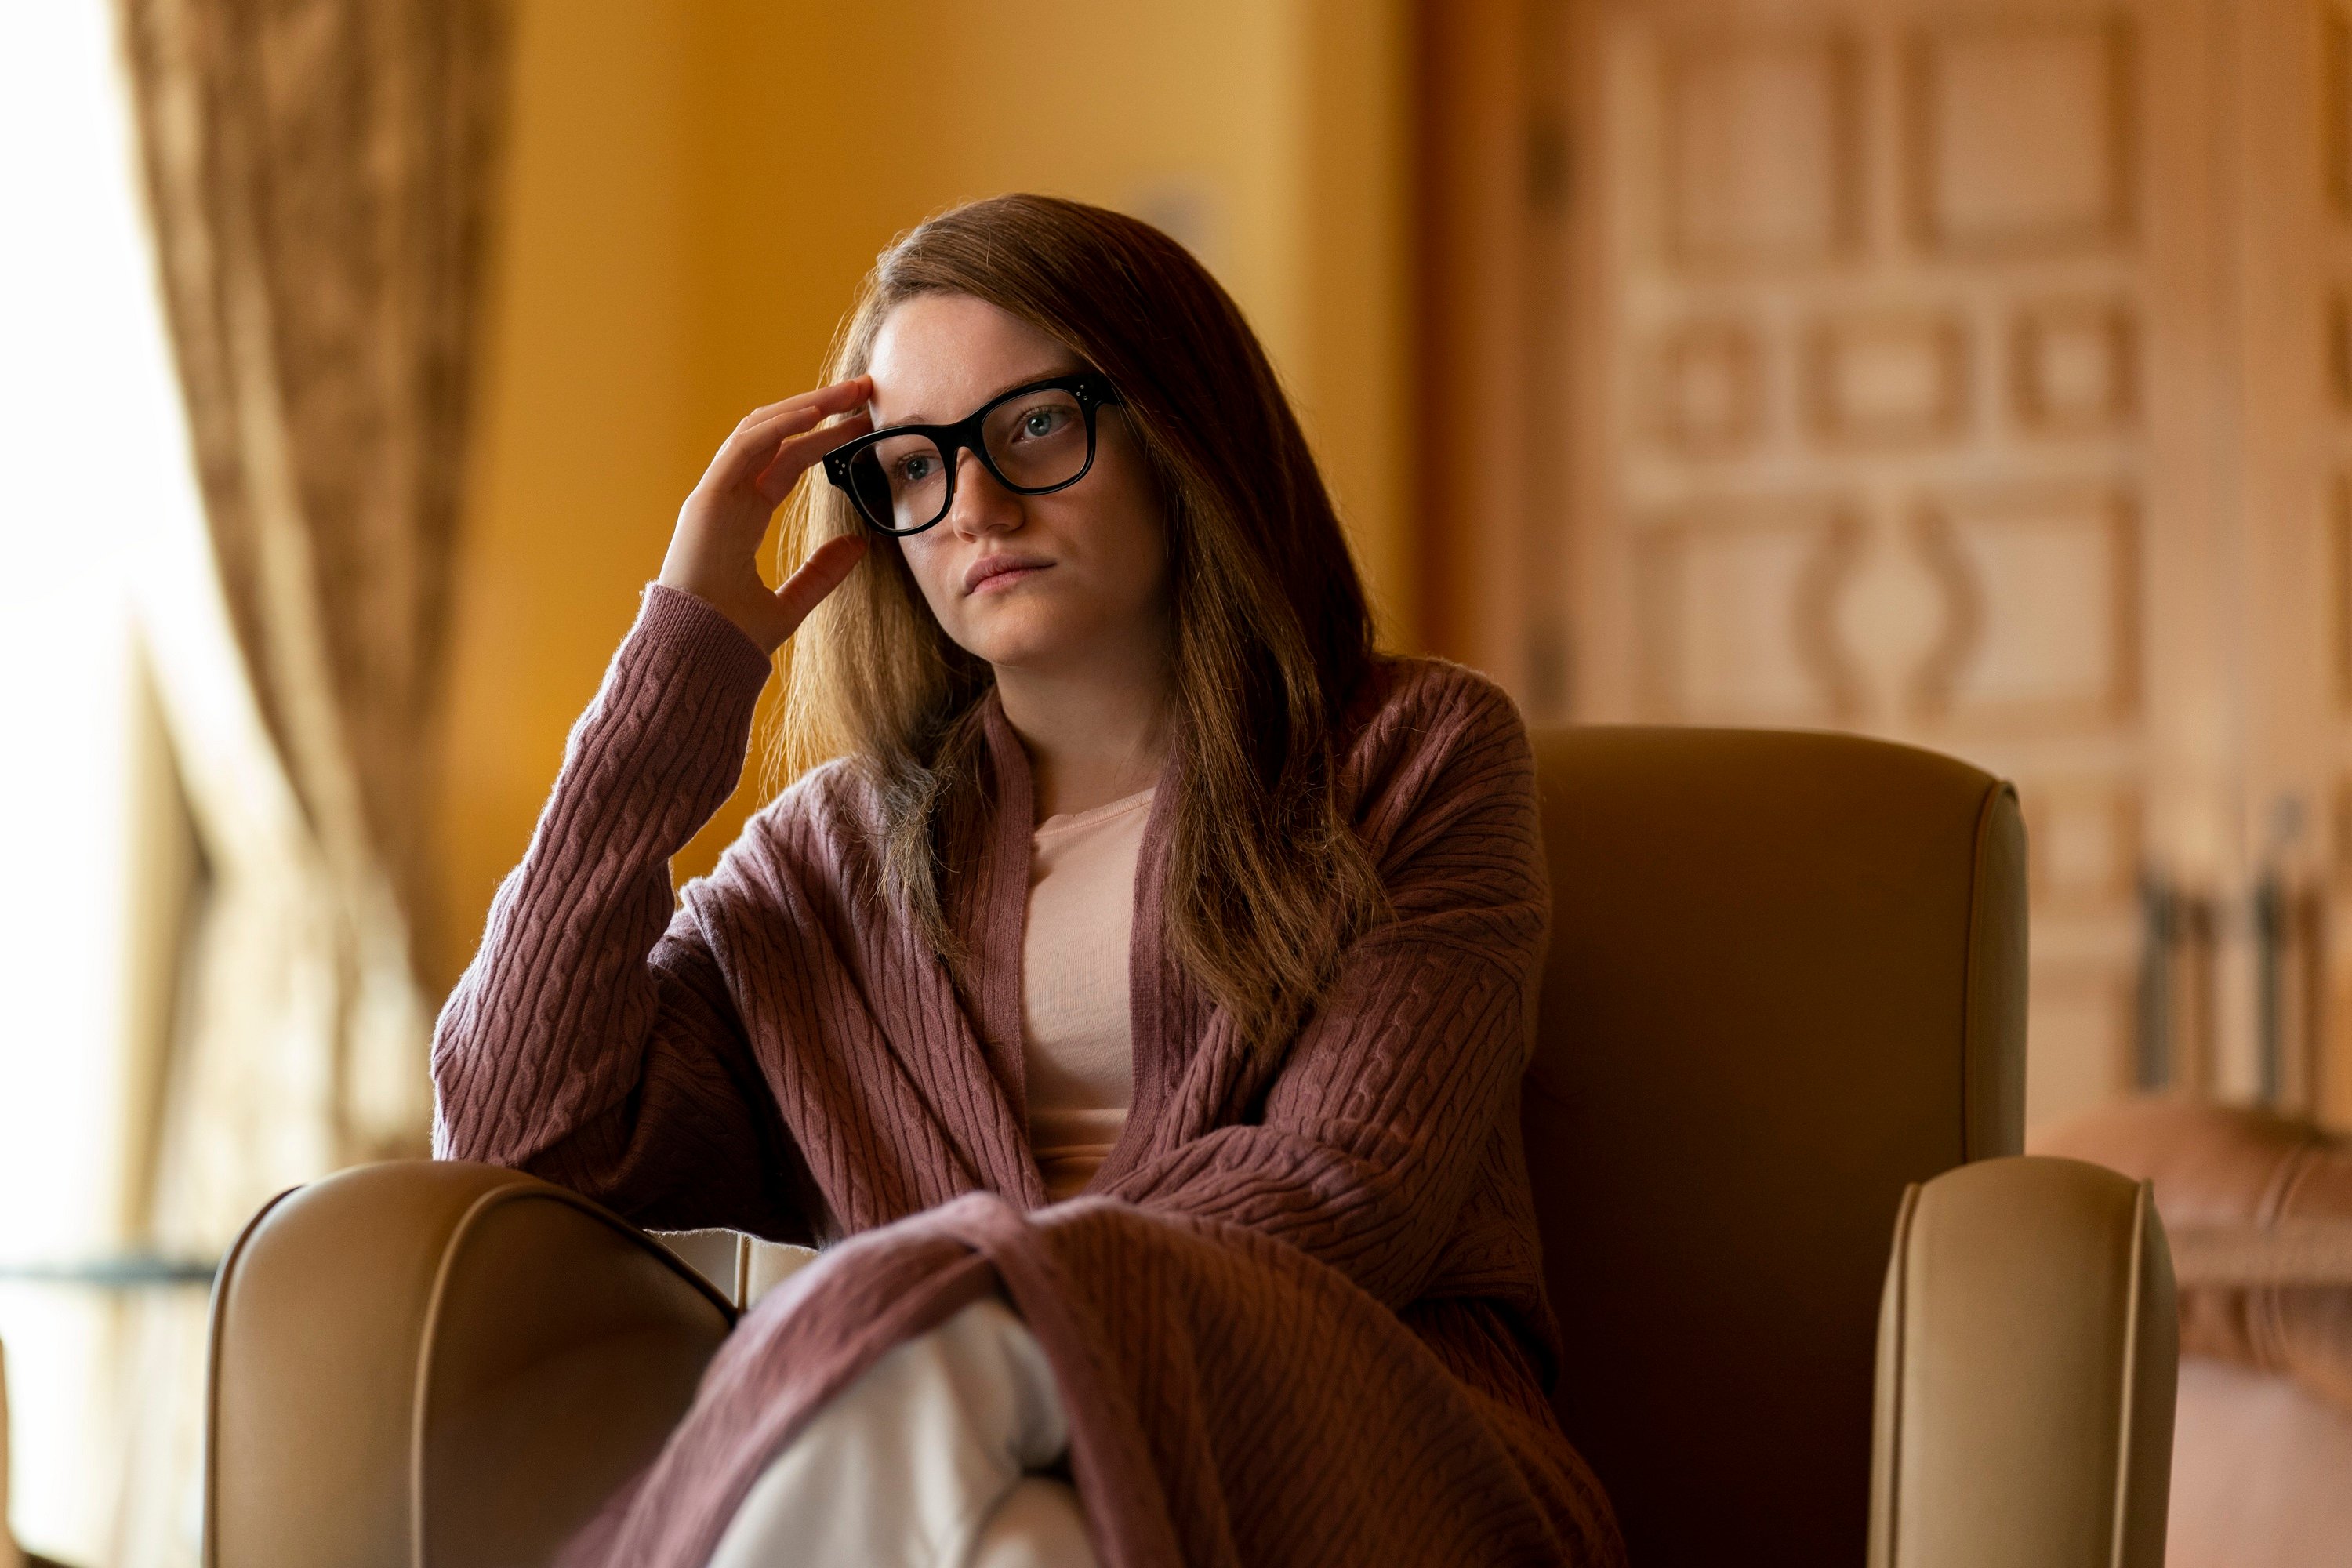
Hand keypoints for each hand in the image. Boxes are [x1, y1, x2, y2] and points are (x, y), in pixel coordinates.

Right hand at [659, 377, 873, 652]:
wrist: (697, 660)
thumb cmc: (732, 639)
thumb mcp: (791, 603)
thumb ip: (822, 573)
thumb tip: (859, 545)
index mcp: (743, 518)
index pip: (788, 462)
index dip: (825, 438)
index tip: (865, 425)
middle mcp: (727, 499)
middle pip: (777, 438)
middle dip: (820, 410)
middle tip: (865, 392)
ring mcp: (714, 496)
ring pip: (760, 432)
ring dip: (805, 407)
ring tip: (849, 392)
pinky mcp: (706, 500)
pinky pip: (743, 448)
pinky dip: (778, 426)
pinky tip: (813, 412)